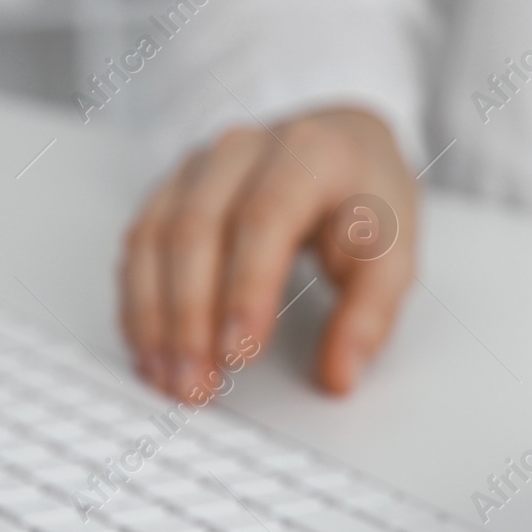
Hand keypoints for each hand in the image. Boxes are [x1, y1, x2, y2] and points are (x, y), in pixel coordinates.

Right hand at [120, 108, 415, 398]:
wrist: (341, 147)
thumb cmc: (364, 201)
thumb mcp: (394, 253)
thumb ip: (371, 315)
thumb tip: (339, 376)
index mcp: (309, 153)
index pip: (265, 218)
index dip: (246, 288)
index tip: (239, 353)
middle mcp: (243, 150)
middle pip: (196, 230)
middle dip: (189, 319)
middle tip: (197, 385)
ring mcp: (198, 168)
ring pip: (154, 239)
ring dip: (154, 319)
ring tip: (171, 381)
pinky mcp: (170, 191)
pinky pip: (138, 248)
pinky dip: (139, 306)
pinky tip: (150, 354)